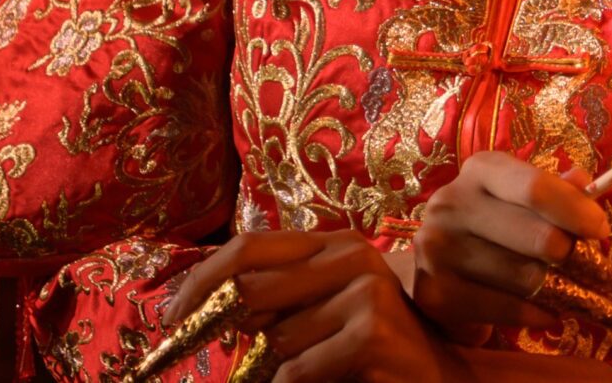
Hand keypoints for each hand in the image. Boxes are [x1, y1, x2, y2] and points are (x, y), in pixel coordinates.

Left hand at [163, 231, 463, 382]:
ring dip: (277, 368)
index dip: (201, 279)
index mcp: (337, 243)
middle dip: (229, 329)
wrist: (441, 378)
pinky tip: (329, 382)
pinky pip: (296, 370)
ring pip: (275, 340)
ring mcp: (365, 292)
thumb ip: (278, 300)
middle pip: (252, 289)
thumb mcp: (322, 313)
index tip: (170, 316)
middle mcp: (353, 256)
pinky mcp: (370, 334)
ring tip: (318, 370)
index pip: (249, 246)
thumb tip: (210, 310)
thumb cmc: (371, 351)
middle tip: (230, 356)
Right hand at [411, 151, 611, 337]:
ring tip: (563, 285)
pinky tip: (546, 309)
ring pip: (524, 276)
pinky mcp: (434, 292)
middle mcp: (452, 203)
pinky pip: (505, 309)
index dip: (575, 210)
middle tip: (580, 262)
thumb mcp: (522, 196)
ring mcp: (437, 249)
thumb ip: (556, 189)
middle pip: (537, 236)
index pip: (535, 187)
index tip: (600, 230)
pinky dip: (535, 312)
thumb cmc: (494, 221)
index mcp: (481, 169)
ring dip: (555, 286)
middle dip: (568, 253)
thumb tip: (585, 183)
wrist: (437, 262)